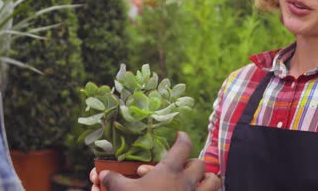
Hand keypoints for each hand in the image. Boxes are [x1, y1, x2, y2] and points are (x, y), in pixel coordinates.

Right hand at [95, 132, 221, 190]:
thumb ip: (114, 180)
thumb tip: (103, 174)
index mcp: (170, 171)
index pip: (183, 146)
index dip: (182, 138)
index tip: (179, 135)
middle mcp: (187, 182)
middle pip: (200, 164)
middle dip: (193, 164)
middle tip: (183, 168)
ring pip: (214, 181)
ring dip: (207, 180)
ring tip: (198, 182)